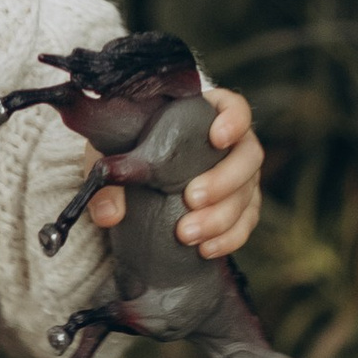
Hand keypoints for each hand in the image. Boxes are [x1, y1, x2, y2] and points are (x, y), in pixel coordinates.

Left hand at [88, 86, 263, 255]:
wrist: (135, 183)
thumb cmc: (129, 152)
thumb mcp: (111, 156)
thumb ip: (110, 180)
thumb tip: (109, 214)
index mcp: (206, 116)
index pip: (234, 108)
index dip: (234, 120)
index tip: (216, 138)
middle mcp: (232, 144)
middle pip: (248, 155)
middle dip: (224, 180)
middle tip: (191, 199)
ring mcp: (241, 177)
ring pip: (248, 194)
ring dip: (221, 217)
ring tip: (187, 234)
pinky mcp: (241, 207)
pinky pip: (245, 223)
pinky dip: (229, 238)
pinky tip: (205, 250)